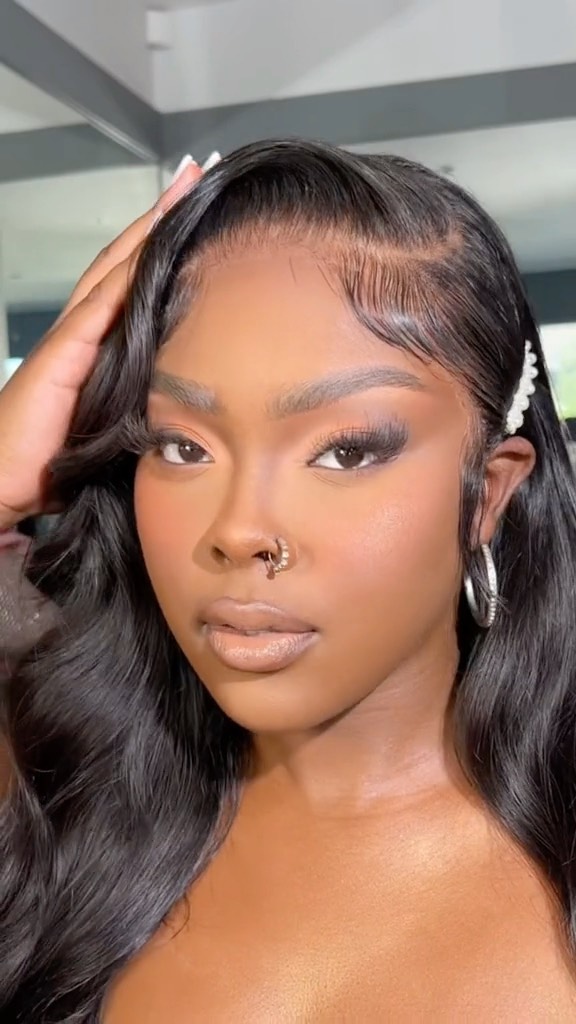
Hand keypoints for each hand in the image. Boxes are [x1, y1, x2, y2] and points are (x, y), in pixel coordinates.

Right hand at [0, 157, 202, 528]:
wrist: (2, 483)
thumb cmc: (53, 461)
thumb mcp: (109, 423)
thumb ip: (139, 400)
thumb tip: (186, 401)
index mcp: (94, 345)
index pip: (130, 282)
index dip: (159, 245)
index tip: (193, 209)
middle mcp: (80, 332)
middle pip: (122, 262)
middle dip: (157, 218)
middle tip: (194, 175)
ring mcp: (68, 342)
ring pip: (112, 273)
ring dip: (146, 232)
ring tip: (180, 192)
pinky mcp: (59, 361)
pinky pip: (96, 312)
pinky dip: (123, 279)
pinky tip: (149, 251)